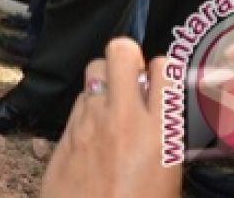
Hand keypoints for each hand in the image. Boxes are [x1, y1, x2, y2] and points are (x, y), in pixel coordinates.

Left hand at [42, 39, 181, 197]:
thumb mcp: (168, 181)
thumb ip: (164, 141)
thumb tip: (159, 120)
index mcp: (158, 133)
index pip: (163, 70)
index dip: (161, 69)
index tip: (160, 80)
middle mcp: (122, 117)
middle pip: (119, 52)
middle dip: (127, 56)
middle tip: (132, 76)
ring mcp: (89, 121)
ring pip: (93, 70)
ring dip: (105, 79)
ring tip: (113, 101)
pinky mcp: (65, 132)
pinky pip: (79, 100)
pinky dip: (89, 104)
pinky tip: (95, 124)